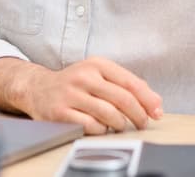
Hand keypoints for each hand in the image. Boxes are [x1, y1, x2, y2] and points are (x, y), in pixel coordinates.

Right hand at [21, 57, 162, 134]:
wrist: (38, 88)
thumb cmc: (75, 83)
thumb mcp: (97, 74)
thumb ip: (125, 84)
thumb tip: (155, 102)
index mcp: (96, 64)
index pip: (129, 82)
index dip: (147, 99)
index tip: (156, 111)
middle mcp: (83, 76)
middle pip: (122, 99)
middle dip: (138, 115)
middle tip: (142, 123)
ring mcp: (71, 94)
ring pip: (109, 115)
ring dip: (120, 124)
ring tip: (120, 125)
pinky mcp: (61, 113)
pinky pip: (92, 127)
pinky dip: (101, 130)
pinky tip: (99, 126)